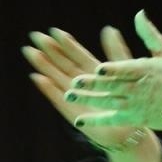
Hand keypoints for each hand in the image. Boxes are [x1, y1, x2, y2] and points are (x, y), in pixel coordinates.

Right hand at [23, 25, 145, 152]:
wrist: (130, 132)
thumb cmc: (130, 103)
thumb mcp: (125, 72)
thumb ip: (116, 52)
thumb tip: (108, 29)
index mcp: (94, 73)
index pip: (77, 55)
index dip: (66, 43)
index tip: (53, 30)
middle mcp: (82, 84)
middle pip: (62, 64)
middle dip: (49, 50)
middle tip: (34, 35)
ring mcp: (75, 97)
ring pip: (56, 77)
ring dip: (43, 65)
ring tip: (30, 52)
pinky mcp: (72, 112)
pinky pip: (57, 99)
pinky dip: (48, 89)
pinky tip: (38, 78)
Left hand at [63, 11, 161, 131]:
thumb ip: (149, 34)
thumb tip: (139, 13)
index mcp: (146, 71)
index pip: (126, 70)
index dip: (113, 70)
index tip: (98, 69)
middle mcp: (139, 89)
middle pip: (113, 87)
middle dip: (93, 85)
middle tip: (74, 81)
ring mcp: (135, 106)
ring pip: (108, 103)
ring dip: (88, 100)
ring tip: (69, 95)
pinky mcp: (133, 119)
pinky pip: (111, 120)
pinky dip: (95, 120)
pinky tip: (78, 121)